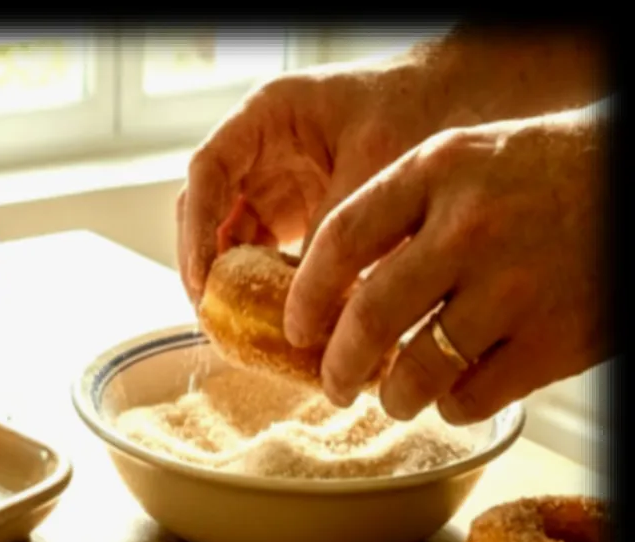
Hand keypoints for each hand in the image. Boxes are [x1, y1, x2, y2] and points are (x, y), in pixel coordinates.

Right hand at [176, 55, 469, 304]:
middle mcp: (259, 149)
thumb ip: (334, 227)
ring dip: (233, 278)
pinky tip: (277, 315)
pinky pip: (264, 250)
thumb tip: (306, 302)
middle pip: (207, 207)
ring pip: (231, 235)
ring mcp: (274, 181)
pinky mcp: (295, 210)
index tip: (203, 276)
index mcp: (266, 116)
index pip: (208, 170)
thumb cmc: (417, 110)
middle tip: (213, 313)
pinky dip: (265, 281)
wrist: (461, 99)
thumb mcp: (374, 167)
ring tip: (239, 325)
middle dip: (205, 261)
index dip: (197, 225)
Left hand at [285, 103, 608, 422]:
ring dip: (394, 396)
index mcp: (437, 171)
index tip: (298, 328)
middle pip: (371, 315)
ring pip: (418, 368)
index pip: (341, 239)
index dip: (307, 296)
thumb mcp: (464, 161)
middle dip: (339, 365)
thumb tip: (333, 289)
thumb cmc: (544, 174)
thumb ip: (402, 210)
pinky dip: (452, 406)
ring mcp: (516, 284)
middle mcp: (471, 226)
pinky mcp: (558, 337)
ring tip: (394, 399)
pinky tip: (453, 395)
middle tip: (333, 383)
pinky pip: (474, 394)